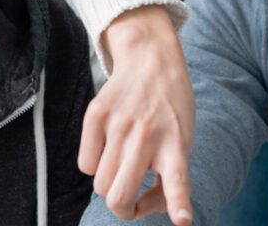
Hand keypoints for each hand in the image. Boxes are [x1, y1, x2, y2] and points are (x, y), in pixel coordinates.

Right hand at [78, 5, 194, 223]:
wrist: (151, 58)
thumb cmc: (170, 108)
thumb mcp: (183, 139)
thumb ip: (168, 177)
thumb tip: (141, 207)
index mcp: (175, 143)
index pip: (177, 179)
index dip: (178, 203)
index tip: (183, 220)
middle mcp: (147, 135)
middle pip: (119, 197)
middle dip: (124, 209)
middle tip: (131, 202)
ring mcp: (119, 123)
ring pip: (100, 184)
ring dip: (109, 185)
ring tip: (121, 167)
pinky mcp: (96, 114)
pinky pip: (84, 164)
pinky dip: (94, 165)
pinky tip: (108, 147)